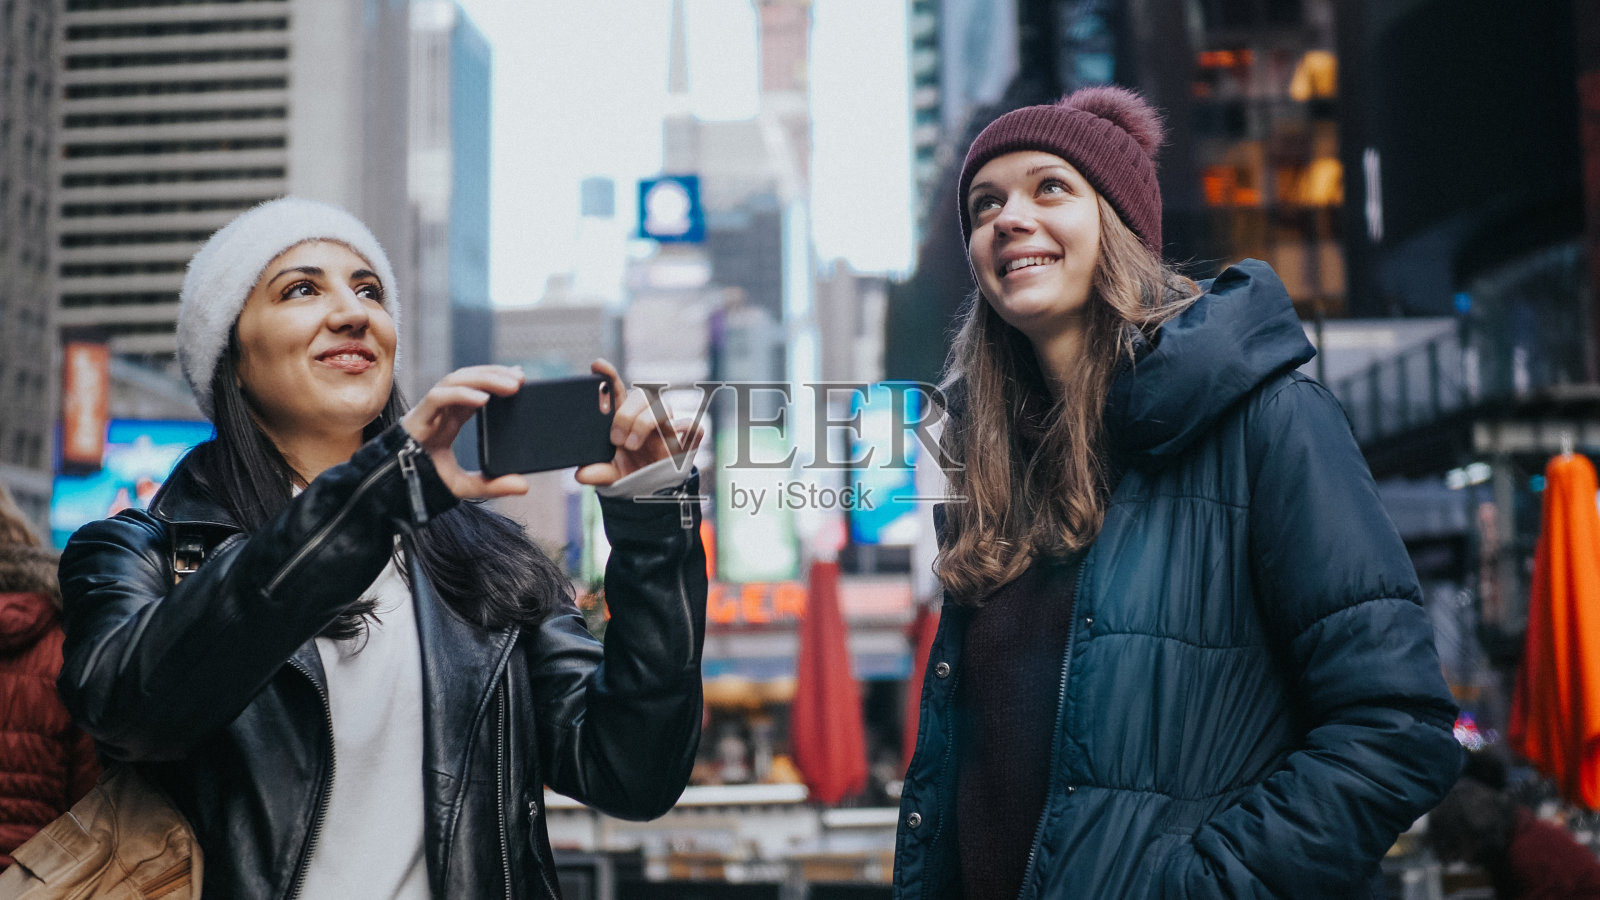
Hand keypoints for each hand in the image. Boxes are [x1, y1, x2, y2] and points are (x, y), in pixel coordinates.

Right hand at [401, 365, 529, 498]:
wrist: (393, 491)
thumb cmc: (423, 482)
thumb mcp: (465, 486)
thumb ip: (494, 485)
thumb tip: (524, 486)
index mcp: (451, 418)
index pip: (475, 388)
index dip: (496, 379)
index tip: (521, 378)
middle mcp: (440, 410)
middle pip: (468, 378)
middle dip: (495, 373)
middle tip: (521, 378)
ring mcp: (428, 411)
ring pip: (455, 380)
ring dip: (484, 378)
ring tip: (511, 385)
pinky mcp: (417, 418)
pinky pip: (439, 397)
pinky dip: (461, 394)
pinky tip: (483, 399)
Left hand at [575, 359, 703, 486]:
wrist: (652, 491)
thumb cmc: (629, 471)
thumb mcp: (609, 473)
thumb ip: (596, 471)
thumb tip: (581, 475)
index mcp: (625, 417)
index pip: (617, 390)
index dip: (608, 375)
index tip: (597, 365)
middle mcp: (647, 416)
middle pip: (641, 395)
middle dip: (626, 413)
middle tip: (615, 439)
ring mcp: (667, 426)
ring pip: (664, 406)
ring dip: (645, 422)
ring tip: (631, 445)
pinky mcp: (686, 439)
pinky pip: (692, 425)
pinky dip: (684, 427)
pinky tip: (671, 434)